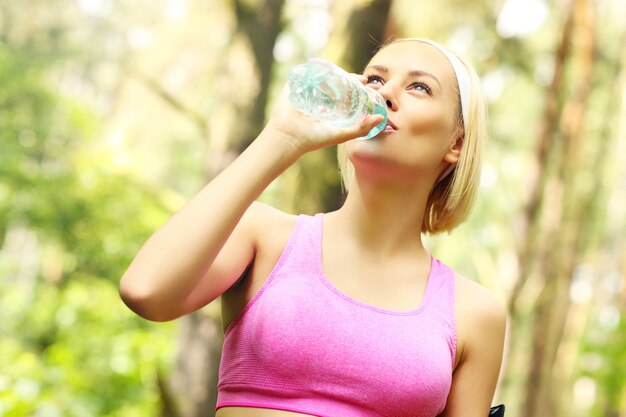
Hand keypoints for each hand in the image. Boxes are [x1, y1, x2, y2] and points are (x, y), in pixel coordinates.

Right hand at [263, 75, 384, 155]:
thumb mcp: (341, 135)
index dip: (359, 90)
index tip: (370, 86)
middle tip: (364, 79)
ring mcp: (306, 92)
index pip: (346, 97)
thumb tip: (380, 118)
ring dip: (338, 73)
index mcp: (328, 112)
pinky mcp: (295, 86)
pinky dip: (315, 68)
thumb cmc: (314, 139)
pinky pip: (306, 72)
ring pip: (324, 77)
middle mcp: (318, 102)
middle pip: (338, 85)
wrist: (290, 136)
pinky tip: (329, 67)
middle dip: (352, 81)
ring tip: (351, 73)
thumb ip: (361, 128)